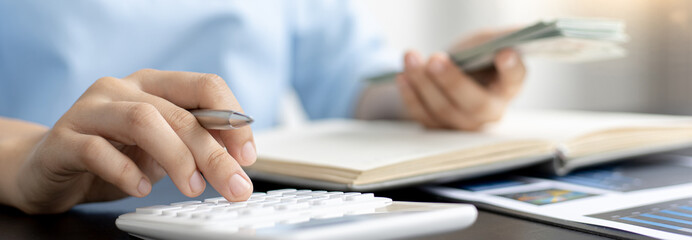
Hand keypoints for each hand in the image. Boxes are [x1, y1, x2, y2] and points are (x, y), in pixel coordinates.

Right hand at [10, 69, 254, 213]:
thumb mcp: (159, 150)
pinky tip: (143, 188)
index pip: (205, 86)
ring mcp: (90, 110)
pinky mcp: (63, 139)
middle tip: (234, 185)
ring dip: (177, 158)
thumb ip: (191, 147)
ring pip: (143, 121)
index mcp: (153, 85)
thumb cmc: (112, 155)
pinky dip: (127, 172)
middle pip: (180, 113)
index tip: (247, 156)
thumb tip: (235, 163)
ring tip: (193, 188)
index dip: (233, 119)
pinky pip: (98, 150)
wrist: (45, 167)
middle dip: (214, 153)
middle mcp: (122, 89)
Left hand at [396, 29, 525, 129]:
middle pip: (475, 104)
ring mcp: (463, 124)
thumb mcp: (484, 43)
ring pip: (444, 110)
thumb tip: (512, 38)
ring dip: (424, 82)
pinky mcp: (438, 127)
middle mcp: (489, 111)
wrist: (443, 76)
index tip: (504, 52)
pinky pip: (423, 114)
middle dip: (453, 81)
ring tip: (411, 57)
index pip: (515, 80)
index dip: (511, 68)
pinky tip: (402, 76)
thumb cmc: (470, 59)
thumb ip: (499, 38)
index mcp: (507, 87)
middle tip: (436, 59)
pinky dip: (410, 94)